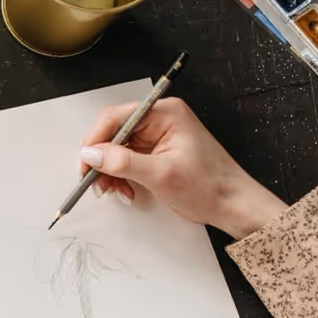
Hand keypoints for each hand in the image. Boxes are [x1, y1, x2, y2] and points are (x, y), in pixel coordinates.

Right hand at [80, 98, 286, 238]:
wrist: (232, 204)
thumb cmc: (209, 186)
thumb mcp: (160, 174)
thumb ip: (122, 162)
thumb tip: (91, 154)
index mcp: (164, 113)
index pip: (115, 118)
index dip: (95, 141)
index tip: (85, 164)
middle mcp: (159, 120)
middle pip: (113, 133)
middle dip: (102, 160)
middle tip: (97, 183)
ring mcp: (158, 136)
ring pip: (117, 149)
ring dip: (110, 172)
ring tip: (116, 191)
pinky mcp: (156, 152)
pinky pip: (127, 160)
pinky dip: (121, 176)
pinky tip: (126, 190)